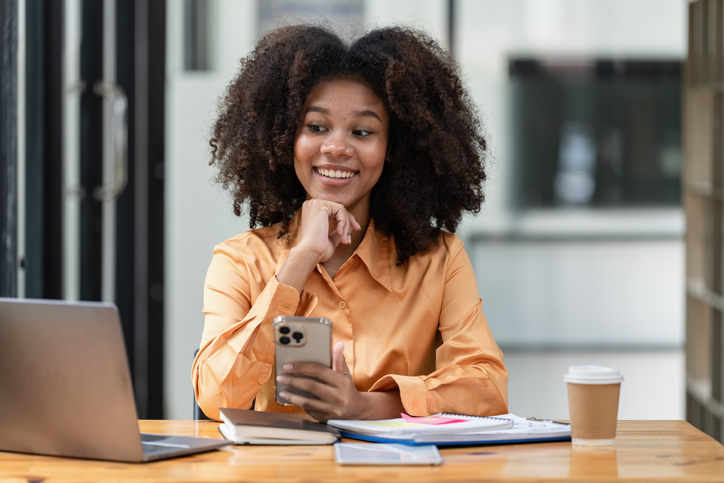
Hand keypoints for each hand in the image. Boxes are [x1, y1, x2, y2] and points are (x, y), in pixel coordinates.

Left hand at [276, 342, 403, 421]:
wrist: (357, 411)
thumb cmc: (347, 389)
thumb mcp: (346, 374)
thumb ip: (339, 360)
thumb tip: (339, 344)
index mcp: (342, 382)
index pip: (319, 371)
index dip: (302, 368)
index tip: (288, 366)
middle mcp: (338, 396)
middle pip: (311, 386)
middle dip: (293, 381)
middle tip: (281, 377)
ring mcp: (332, 409)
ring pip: (308, 402)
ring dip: (292, 396)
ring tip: (282, 390)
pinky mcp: (326, 419)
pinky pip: (309, 411)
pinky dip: (299, 404)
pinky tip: (291, 399)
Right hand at [296, 199, 360, 263]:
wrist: (310, 253)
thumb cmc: (319, 250)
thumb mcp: (331, 239)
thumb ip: (338, 231)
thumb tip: (351, 226)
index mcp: (312, 212)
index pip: (334, 212)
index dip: (347, 220)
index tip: (357, 229)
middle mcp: (312, 205)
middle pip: (339, 209)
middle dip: (349, 221)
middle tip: (355, 231)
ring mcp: (315, 203)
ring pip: (341, 210)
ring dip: (346, 225)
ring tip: (344, 239)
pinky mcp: (320, 205)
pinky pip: (340, 209)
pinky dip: (344, 222)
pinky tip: (339, 233)